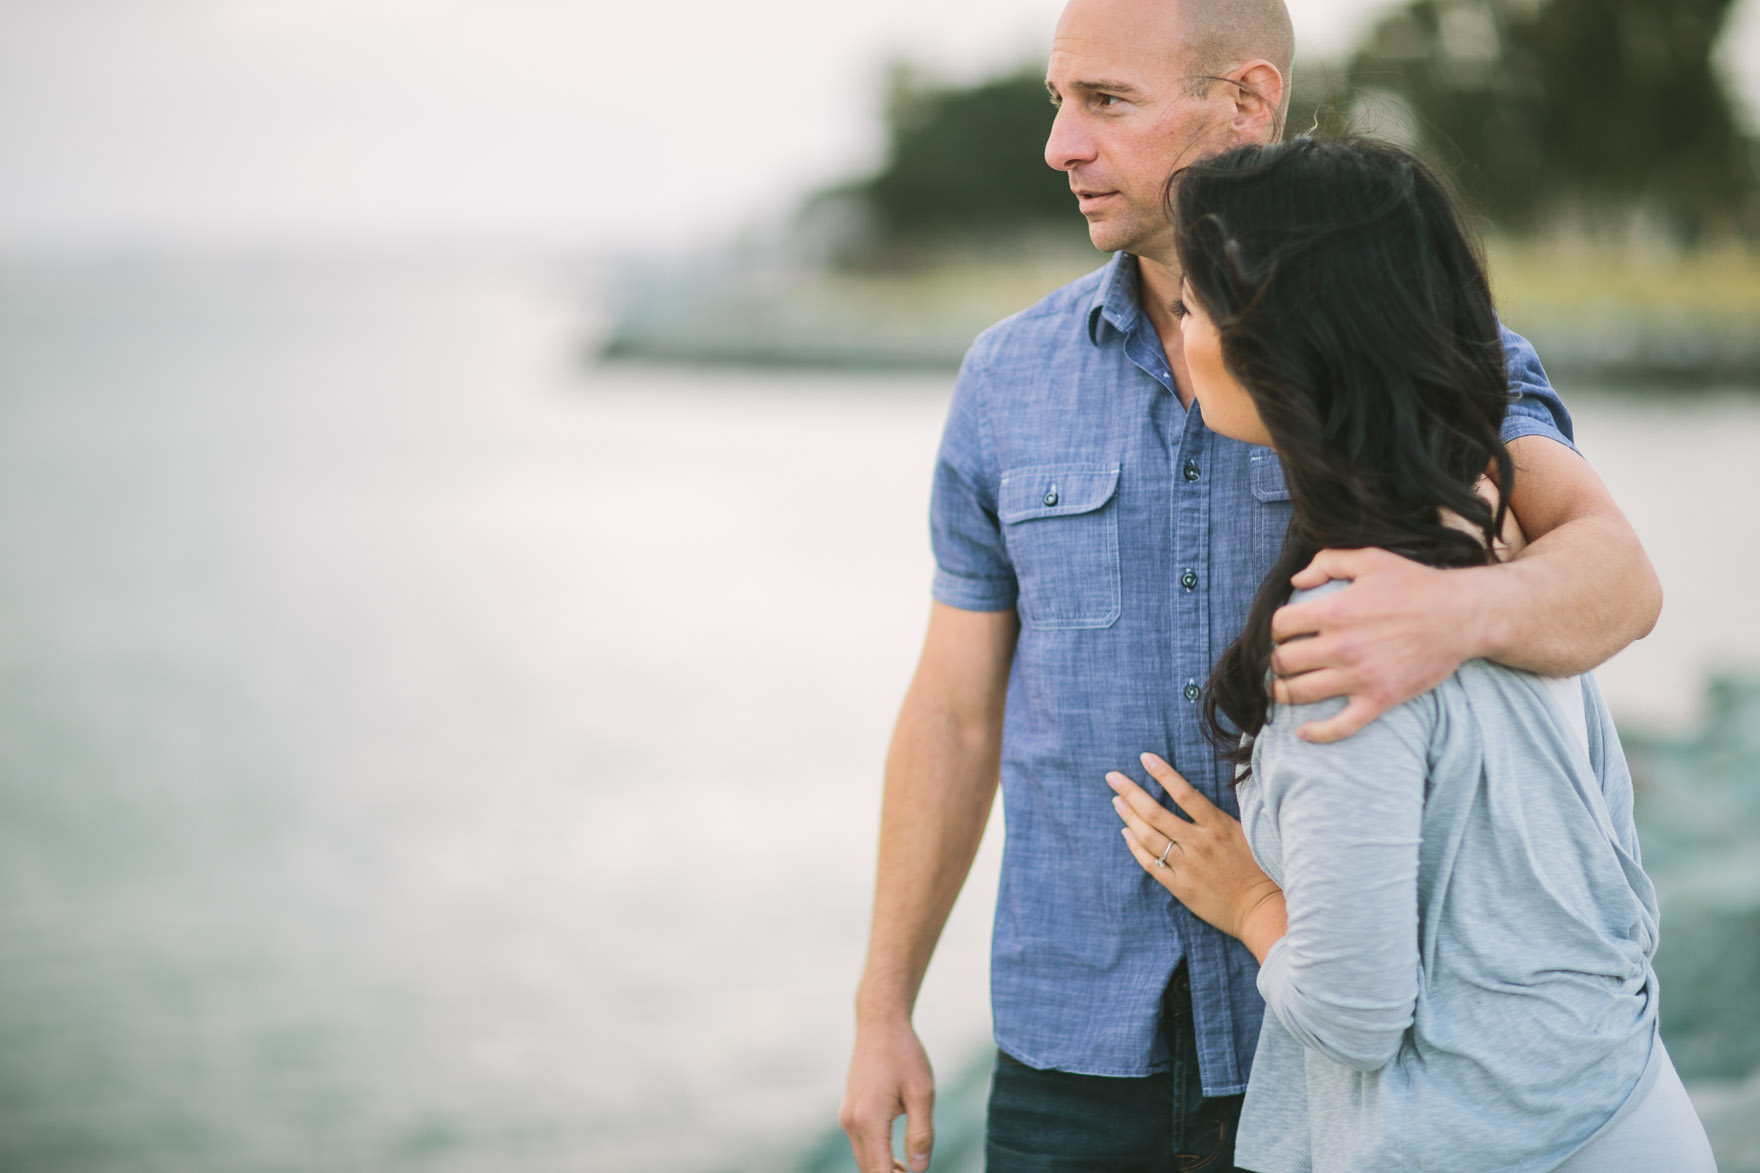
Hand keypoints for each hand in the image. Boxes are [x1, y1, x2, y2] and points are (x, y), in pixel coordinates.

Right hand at [840, 1015, 935, 1171]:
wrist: (880, 1024)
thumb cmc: (904, 1054)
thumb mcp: (922, 1093)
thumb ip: (921, 1134)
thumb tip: (920, 1169)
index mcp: (869, 1119)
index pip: (879, 1171)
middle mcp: (852, 1121)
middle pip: (868, 1169)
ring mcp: (847, 1116)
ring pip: (863, 1158)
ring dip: (882, 1169)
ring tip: (908, 1170)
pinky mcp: (849, 1110)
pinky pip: (860, 1144)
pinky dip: (876, 1155)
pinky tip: (896, 1156)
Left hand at [1108, 753, 1283, 958]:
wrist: (1261, 910)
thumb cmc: (1258, 870)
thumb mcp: (1246, 834)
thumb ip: (1219, 817)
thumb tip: (1194, 795)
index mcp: (1218, 827)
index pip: (1185, 793)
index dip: (1163, 773)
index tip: (1145, 758)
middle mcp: (1199, 843)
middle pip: (1156, 813)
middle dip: (1131, 792)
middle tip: (1112, 777)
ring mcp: (1187, 866)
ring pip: (1148, 836)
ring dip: (1129, 817)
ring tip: (1116, 801)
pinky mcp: (1180, 886)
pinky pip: (1150, 863)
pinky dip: (1135, 847)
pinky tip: (1126, 833)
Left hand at [1271, 548, 1479, 742]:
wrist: (1462, 616)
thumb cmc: (1416, 585)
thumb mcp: (1370, 559)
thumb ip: (1327, 562)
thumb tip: (1296, 580)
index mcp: (1335, 610)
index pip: (1279, 626)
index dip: (1275, 629)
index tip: (1283, 632)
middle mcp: (1342, 646)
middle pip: (1282, 662)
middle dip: (1275, 661)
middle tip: (1281, 660)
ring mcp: (1360, 676)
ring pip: (1300, 693)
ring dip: (1282, 693)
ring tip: (1281, 689)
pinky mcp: (1379, 699)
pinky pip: (1341, 726)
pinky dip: (1318, 733)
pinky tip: (1303, 732)